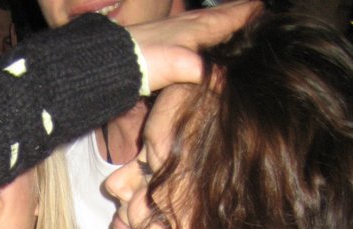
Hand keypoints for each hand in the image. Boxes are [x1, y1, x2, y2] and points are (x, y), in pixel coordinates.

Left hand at [128, 0, 262, 89]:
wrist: (108, 64)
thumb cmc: (142, 63)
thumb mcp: (177, 66)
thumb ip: (200, 71)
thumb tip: (220, 78)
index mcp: (193, 31)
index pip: (225, 20)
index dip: (244, 15)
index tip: (262, 8)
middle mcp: (184, 28)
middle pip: (215, 17)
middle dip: (234, 12)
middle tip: (252, 8)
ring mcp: (170, 34)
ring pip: (200, 23)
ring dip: (217, 20)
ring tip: (229, 18)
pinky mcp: (158, 44)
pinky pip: (186, 34)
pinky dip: (198, 33)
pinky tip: (195, 40)